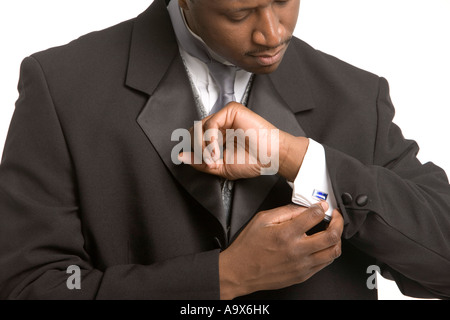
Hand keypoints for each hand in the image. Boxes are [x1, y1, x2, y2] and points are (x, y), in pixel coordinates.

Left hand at [178, 102, 308, 180]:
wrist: (271, 157)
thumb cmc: (253, 161)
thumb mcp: (220, 167)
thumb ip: (200, 162)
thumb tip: (180, 156)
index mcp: (218, 135)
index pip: (195, 137)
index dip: (193, 150)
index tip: (199, 162)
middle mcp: (220, 123)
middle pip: (194, 131)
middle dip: (197, 149)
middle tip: (208, 161)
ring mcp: (225, 115)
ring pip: (200, 127)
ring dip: (203, 146)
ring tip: (215, 158)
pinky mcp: (232, 110)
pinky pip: (211, 123)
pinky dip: (211, 139)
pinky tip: (218, 150)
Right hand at [219, 202, 343, 298]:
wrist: (240, 271)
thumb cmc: (249, 246)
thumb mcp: (262, 219)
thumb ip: (285, 211)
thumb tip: (304, 207)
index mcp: (286, 234)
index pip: (315, 216)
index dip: (322, 207)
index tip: (322, 206)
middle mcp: (296, 250)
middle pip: (332, 236)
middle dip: (339, 222)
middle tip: (336, 217)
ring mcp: (301, 265)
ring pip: (333, 252)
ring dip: (337, 239)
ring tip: (332, 231)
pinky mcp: (302, 275)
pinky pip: (325, 264)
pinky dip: (328, 252)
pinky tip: (322, 245)